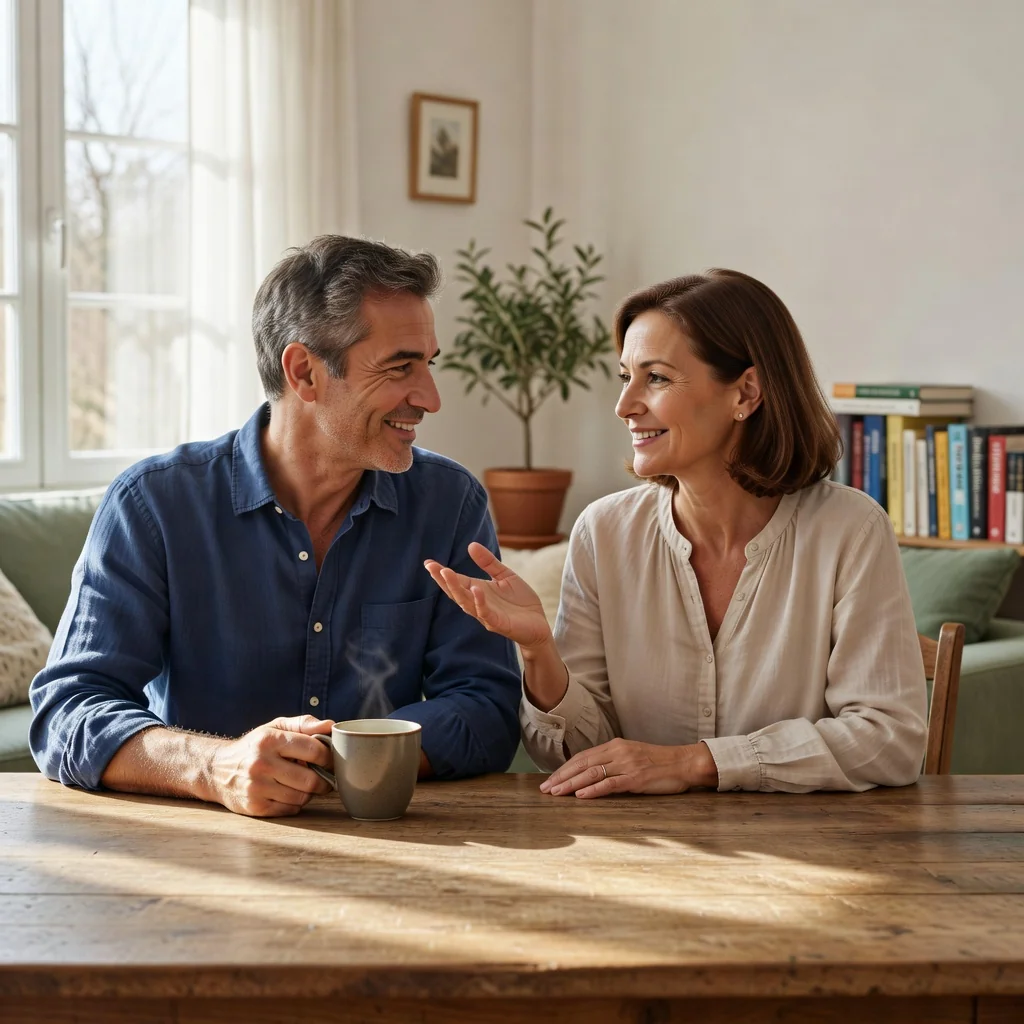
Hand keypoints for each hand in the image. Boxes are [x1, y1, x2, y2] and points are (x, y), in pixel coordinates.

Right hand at [205, 715, 334, 816]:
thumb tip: (331, 726)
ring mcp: (257, 787)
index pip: (313, 750)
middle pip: (310, 780)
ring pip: (302, 797)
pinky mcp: (255, 807)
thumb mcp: (275, 727)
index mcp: (270, 740)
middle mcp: (261, 763)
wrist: (217, 770)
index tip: (331, 759)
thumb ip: (304, 724)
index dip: (329, 757)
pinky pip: (290, 809)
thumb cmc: (255, 746)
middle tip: (324, 777)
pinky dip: (295, 803)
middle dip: (323, 780)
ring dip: (309, 792)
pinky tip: (289, 793)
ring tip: (304, 783)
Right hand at [424, 542, 552, 651]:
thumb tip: (471, 545)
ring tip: (447, 573)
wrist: (539, 624)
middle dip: (443, 580)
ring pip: (466, 603)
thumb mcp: (505, 575)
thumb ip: (488, 562)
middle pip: (455, 592)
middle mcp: (477, 604)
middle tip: (432, 567)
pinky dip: (479, 602)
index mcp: (478, 591)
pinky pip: (485, 613)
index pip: (456, 581)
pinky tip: (476, 589)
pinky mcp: (498, 623)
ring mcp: (486, 615)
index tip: (428, 563)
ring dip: (456, 588)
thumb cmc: (520, 602)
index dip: (441, 573)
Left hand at [539, 738, 718, 798]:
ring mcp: (627, 765)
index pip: (583, 757)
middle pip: (583, 764)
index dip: (564, 768)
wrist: (684, 763)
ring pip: (592, 773)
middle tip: (545, 789)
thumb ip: (613, 762)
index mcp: (615, 746)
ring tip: (556, 793)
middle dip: (562, 777)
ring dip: (571, 784)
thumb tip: (591, 774)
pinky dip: (593, 790)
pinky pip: (610, 784)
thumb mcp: (632, 757)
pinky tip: (580, 795)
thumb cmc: (658, 763)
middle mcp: (618, 752)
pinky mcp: (636, 779)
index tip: (550, 779)